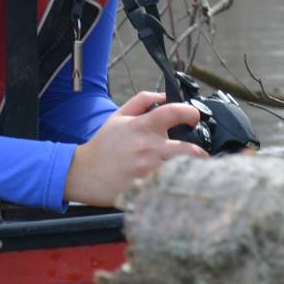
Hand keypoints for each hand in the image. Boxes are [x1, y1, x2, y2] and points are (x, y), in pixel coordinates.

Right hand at [64, 91, 205, 205]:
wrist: (83, 173)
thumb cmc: (104, 146)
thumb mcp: (119, 116)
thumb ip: (143, 100)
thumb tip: (165, 95)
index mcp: (142, 127)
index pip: (175, 112)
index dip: (191, 113)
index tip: (193, 119)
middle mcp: (148, 147)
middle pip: (189, 150)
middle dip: (200, 153)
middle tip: (199, 154)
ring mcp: (148, 170)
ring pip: (183, 170)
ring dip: (191, 170)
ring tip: (191, 170)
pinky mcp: (146, 188)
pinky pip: (171, 186)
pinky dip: (178, 184)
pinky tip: (176, 183)